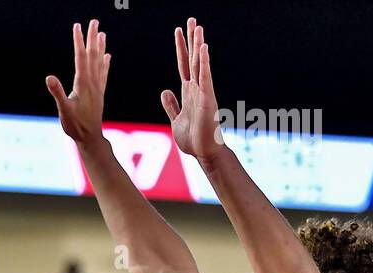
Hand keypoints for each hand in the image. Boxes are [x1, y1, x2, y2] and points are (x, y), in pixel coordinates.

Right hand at [46, 19, 110, 148]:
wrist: (90, 138)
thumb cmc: (75, 126)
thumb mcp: (63, 110)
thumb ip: (57, 93)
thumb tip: (49, 77)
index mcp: (83, 84)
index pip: (81, 57)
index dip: (78, 41)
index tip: (77, 26)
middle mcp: (92, 82)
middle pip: (93, 55)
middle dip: (92, 37)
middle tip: (94, 21)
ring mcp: (97, 87)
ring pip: (100, 62)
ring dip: (100, 46)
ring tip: (101, 33)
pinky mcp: (99, 93)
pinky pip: (103, 74)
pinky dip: (105, 63)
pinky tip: (107, 56)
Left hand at [160, 17, 222, 165]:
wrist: (204, 153)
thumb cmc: (193, 139)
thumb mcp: (176, 120)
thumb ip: (171, 105)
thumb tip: (165, 91)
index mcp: (188, 91)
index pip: (183, 64)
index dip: (180, 47)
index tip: (178, 30)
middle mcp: (196, 88)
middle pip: (193, 58)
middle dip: (191, 39)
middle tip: (191, 19)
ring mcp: (203, 93)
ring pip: (200, 64)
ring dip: (199, 46)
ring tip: (198, 28)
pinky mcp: (207, 100)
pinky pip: (205, 78)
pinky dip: (204, 64)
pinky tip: (203, 49)